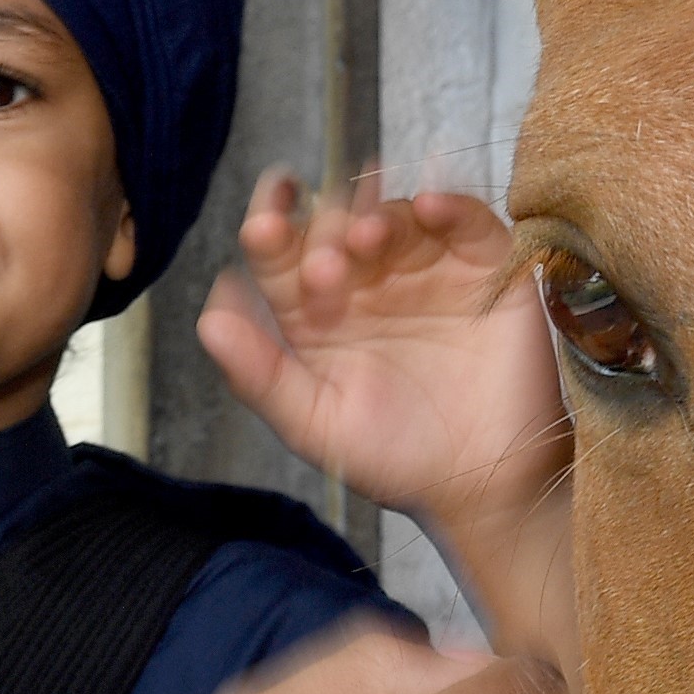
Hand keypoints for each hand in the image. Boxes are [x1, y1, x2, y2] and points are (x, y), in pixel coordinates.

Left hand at [195, 170, 569, 540]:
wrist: (485, 488)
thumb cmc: (395, 460)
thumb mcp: (315, 424)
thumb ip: (260, 376)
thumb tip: (208, 323)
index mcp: (318, 311)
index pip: (284, 253)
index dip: (272, 227)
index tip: (264, 223)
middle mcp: (368, 280)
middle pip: (335, 224)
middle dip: (323, 233)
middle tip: (325, 273)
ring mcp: (428, 269)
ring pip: (394, 214)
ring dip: (375, 215)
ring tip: (367, 240)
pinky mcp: (486, 269)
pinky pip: (467, 221)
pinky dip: (448, 204)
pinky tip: (429, 206)